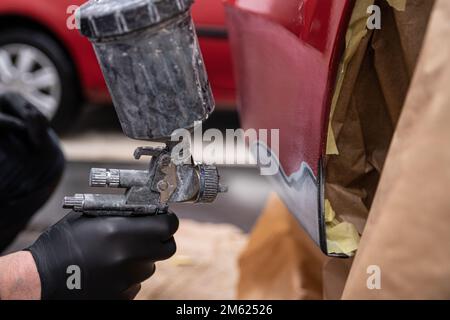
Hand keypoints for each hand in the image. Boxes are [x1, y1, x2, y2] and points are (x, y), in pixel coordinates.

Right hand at [27, 211, 178, 299]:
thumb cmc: (61, 244)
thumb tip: (145, 209)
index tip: (161, 218)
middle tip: (146, 235)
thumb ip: (121, 213)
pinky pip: (136, 283)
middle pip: (167, 248)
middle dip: (160, 240)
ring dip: (141, 258)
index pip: (167, 225)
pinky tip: (109, 271)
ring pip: (150, 266)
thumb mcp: (90, 217)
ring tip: (117, 254)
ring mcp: (127, 281)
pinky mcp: (121, 297)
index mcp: (121, 233)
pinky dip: (128, 276)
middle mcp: (129, 258)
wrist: (40, 281)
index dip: (167, 220)